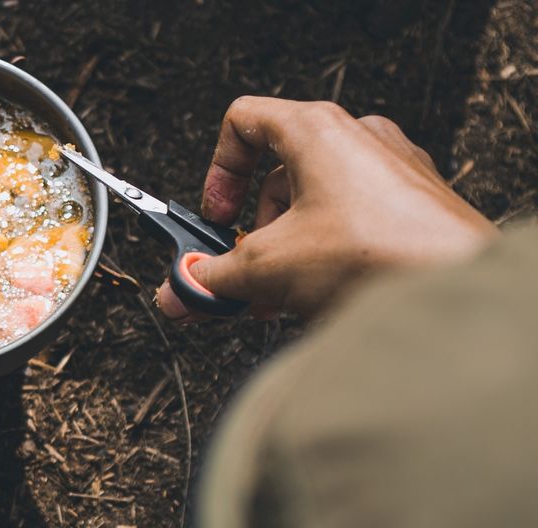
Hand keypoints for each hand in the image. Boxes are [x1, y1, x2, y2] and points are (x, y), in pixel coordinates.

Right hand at [155, 97, 496, 320]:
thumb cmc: (375, 255)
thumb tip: (179, 289)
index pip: (244, 122)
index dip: (218, 172)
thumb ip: (210, 277)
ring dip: (286, 251)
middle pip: (279, 174)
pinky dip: (326, 255)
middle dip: (253, 232)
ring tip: (280, 298)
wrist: (454, 288)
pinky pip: (354, 221)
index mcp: (316, 131)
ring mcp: (392, 170)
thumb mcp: (266, 268)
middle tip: (243, 272)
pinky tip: (319, 299)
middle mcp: (358, 139)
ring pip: (316, 203)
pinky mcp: (416, 206)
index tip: (215, 216)